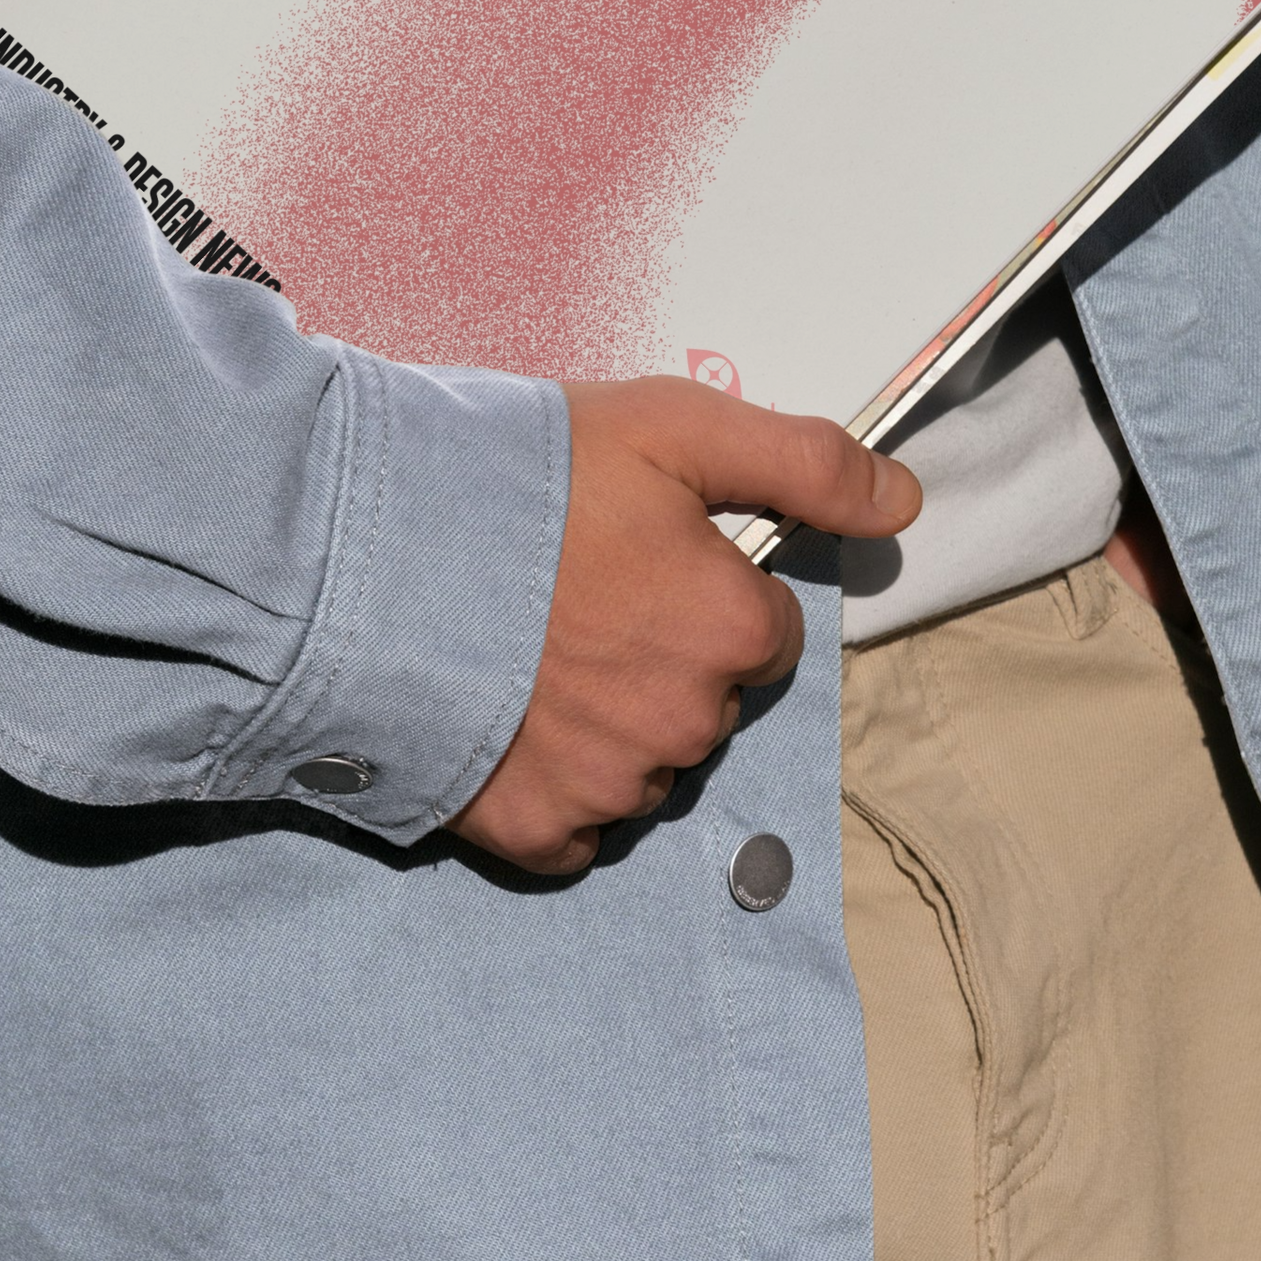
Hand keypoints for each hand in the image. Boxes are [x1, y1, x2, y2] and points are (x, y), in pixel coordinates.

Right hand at [455, 379, 920, 877]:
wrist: (358, 559)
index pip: (761, 630)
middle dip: (655, 658)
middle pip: (705, 701)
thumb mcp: (668, 428)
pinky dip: (552, 790)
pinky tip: (506, 723)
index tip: (628, 559)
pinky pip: (578, 832)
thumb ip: (801, 463)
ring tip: (522, 654)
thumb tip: (902, 502)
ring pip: (646, 764)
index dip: (699, 587)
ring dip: (606, 723)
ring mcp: (611, 785)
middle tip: (566, 599)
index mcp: (726, 626)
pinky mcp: (535, 831)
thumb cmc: (512, 485)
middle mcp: (686, 720)